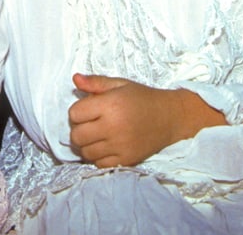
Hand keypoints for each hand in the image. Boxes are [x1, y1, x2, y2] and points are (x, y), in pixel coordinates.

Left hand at [68, 74, 223, 167]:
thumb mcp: (119, 84)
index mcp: (109, 105)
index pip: (74, 114)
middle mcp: (113, 127)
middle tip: (89, 123)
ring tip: (96, 135)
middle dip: (78, 129)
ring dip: (86, 144)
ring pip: (85, 152)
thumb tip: (75, 79)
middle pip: (76, 136)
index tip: (87, 109)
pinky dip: (97, 157)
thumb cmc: (142, 98)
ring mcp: (119, 146)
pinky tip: (105, 146)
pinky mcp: (126, 160)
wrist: (169, 117)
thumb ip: (95, 82)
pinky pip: (99, 164)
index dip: (77, 111)